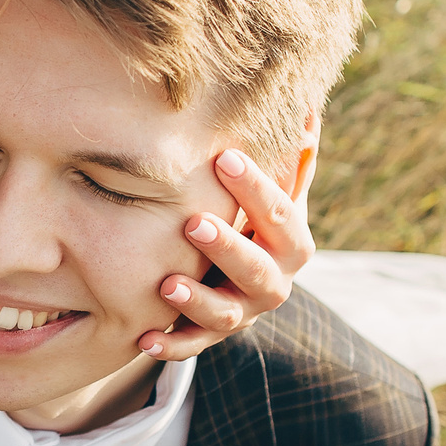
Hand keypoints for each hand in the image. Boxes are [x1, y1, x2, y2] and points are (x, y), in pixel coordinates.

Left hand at [145, 123, 320, 360]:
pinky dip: (170, 346)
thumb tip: (303, 100)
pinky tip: (143, 339)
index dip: (256, 188)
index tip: (225, 159)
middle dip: (227, 248)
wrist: (246, 277)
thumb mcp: (278, 189)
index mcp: (293, 243)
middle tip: (193, 223)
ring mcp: (243, 313)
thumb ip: (290, 154)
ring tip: (167, 285)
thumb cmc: (258, 219)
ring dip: (197, 301)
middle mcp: (274, 283)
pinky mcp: (211, 335)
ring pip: (226, 314)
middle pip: (257, 270)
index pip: (281, 214)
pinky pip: (192, 346)